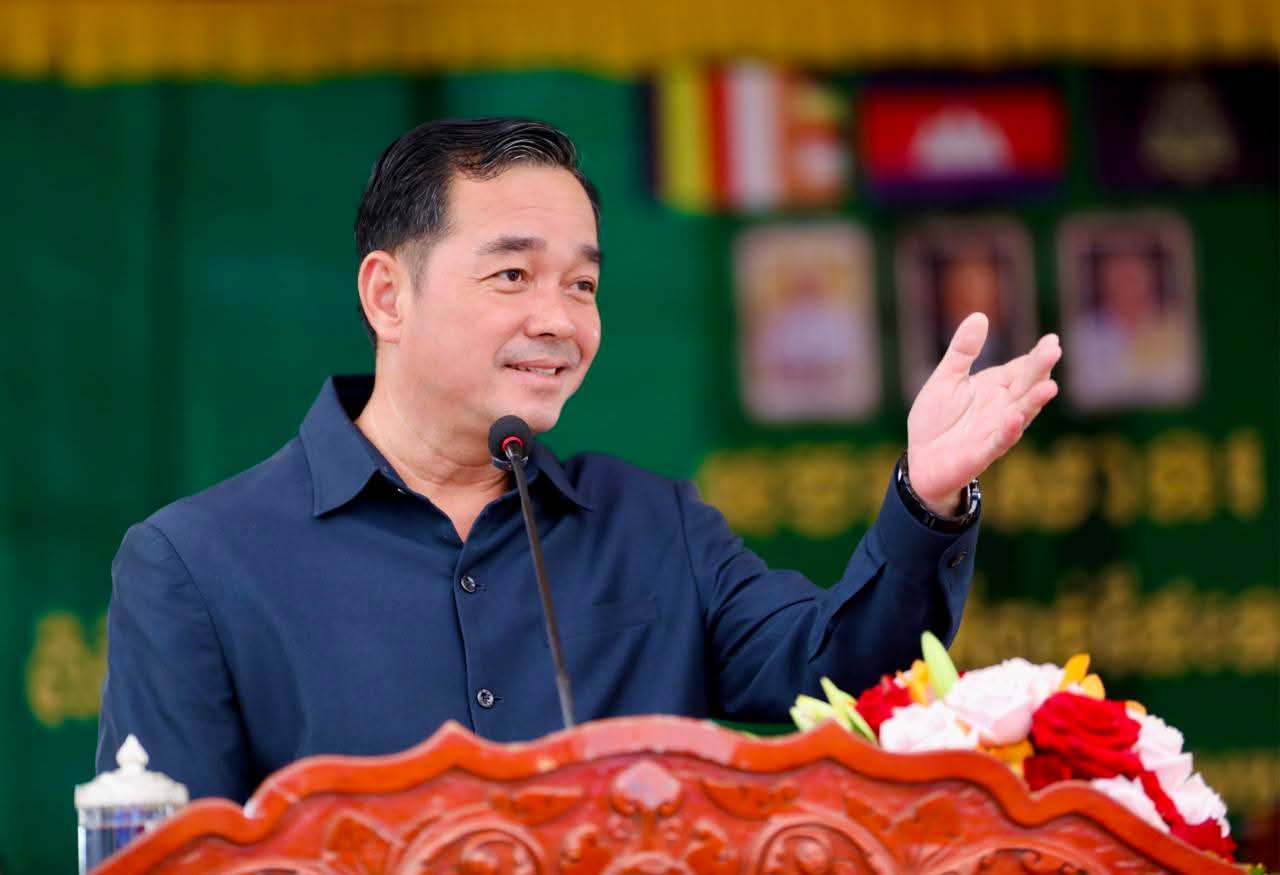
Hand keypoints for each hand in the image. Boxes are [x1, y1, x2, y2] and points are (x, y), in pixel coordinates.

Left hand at [906, 313, 1060, 515]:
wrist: (920, 461)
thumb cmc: (937, 420)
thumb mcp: (946, 378)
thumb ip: (963, 351)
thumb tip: (980, 315)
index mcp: (996, 388)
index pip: (1022, 369)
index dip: (1037, 356)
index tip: (1052, 340)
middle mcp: (1002, 408)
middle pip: (1025, 386)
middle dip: (1039, 370)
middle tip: (1054, 350)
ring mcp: (994, 431)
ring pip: (1020, 414)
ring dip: (1033, 402)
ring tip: (1049, 386)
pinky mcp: (981, 454)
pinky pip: (998, 442)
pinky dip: (1008, 431)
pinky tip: (1015, 418)